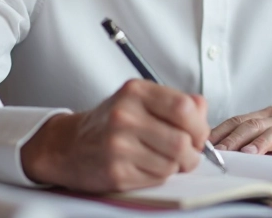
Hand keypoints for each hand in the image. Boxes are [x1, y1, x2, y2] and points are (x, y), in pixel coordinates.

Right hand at [20, 79, 209, 191]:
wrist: (67, 145)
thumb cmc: (110, 122)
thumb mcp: (140, 99)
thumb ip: (176, 101)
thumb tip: (203, 111)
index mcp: (135, 92)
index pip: (184, 108)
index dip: (200, 126)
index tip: (199, 134)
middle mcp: (125, 116)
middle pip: (182, 141)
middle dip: (192, 152)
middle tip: (187, 152)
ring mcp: (118, 145)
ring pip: (172, 164)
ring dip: (175, 166)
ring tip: (161, 158)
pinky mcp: (115, 172)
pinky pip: (157, 178)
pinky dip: (158, 175)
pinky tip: (145, 166)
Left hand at [209, 92, 271, 159]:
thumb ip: (257, 130)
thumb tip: (225, 145)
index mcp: (270, 115)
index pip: (239, 120)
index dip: (220, 131)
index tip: (202, 143)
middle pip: (254, 126)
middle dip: (234, 140)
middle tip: (217, 153)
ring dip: (264, 143)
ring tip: (251, 153)